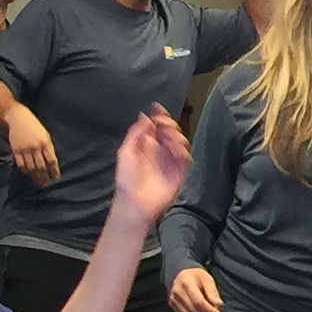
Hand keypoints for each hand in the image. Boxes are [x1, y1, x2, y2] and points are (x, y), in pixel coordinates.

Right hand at [6, 103, 57, 180]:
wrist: (18, 118)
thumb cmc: (35, 127)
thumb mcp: (45, 135)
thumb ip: (48, 148)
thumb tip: (51, 164)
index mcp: (45, 143)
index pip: (51, 161)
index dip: (54, 171)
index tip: (55, 178)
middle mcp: (35, 147)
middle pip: (41, 167)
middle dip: (44, 177)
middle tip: (46, 183)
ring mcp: (25, 149)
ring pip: (31, 168)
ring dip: (35, 176)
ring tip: (39, 181)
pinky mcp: (16, 150)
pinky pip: (21, 165)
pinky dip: (26, 171)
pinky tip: (29, 174)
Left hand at [114, 107, 190, 221]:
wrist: (135, 202)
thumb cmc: (126, 180)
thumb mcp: (125, 152)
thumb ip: (135, 133)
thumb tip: (144, 115)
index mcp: (146, 145)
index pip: (156, 126)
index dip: (158, 116)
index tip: (157, 108)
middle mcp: (160, 151)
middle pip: (170, 131)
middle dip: (168, 123)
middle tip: (164, 121)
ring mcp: (170, 161)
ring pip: (180, 142)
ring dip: (176, 135)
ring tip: (168, 135)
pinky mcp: (179, 172)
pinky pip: (186, 158)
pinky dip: (183, 150)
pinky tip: (175, 148)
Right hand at [167, 264, 221, 311]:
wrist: (180, 274)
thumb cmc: (195, 276)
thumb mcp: (206, 278)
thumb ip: (212, 291)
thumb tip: (219, 304)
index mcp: (186, 283)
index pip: (198, 301)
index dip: (209, 309)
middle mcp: (178, 292)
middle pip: (194, 310)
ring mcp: (173, 299)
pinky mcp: (171, 304)